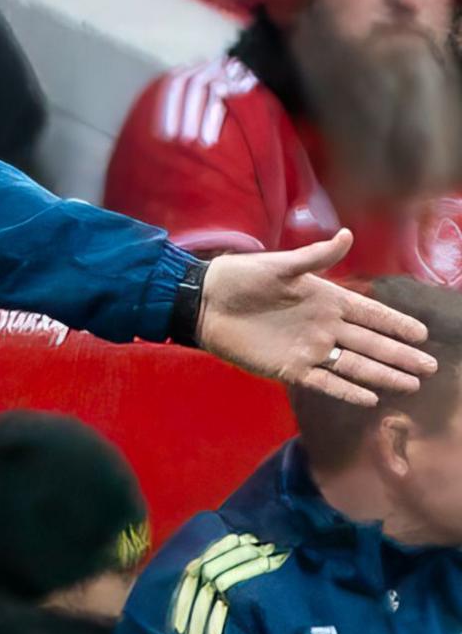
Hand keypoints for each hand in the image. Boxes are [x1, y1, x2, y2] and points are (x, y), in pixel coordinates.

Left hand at [199, 230, 435, 406]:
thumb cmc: (240, 278)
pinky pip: (324, 382)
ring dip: (382, 375)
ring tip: (410, 385)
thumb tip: (347, 234)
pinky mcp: (288, 367)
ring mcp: (308, 349)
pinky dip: (346, 390)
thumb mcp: (279, 265)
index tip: (422, 334)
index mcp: (325, 300)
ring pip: (353, 365)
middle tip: (429, 367)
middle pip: (370, 344)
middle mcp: (323, 326)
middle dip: (400, 355)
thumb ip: (315, 257)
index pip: (370, 314)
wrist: (204, 302)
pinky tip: (370, 398)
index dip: (395, 323)